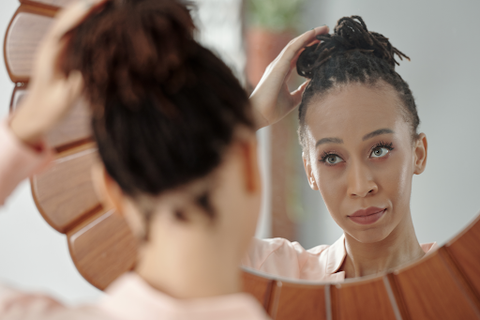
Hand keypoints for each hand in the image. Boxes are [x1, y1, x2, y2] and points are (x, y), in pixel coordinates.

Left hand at [10, 0, 107, 146]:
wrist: (35, 116)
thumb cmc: (49, 110)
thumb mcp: (65, 98)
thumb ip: (77, 81)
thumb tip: (96, 67)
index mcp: (49, 55)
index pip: (65, 27)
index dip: (82, 13)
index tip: (100, 3)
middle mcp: (50, 47)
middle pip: (67, 18)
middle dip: (87, 7)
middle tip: (110, 2)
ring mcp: (55, 50)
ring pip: (70, 23)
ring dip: (87, 13)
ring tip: (107, 7)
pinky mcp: (60, 54)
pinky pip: (73, 33)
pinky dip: (86, 24)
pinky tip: (100, 23)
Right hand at [249, 26, 328, 129]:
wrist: (260, 116)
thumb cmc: (272, 110)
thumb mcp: (293, 99)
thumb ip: (301, 91)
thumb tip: (312, 84)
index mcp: (281, 72)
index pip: (297, 56)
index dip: (308, 48)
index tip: (322, 43)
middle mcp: (278, 65)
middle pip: (296, 47)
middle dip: (311, 38)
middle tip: (325, 31)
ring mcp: (277, 64)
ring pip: (294, 45)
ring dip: (309, 35)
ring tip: (323, 29)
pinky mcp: (278, 66)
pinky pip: (291, 49)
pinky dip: (302, 40)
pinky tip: (312, 33)